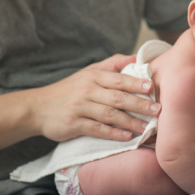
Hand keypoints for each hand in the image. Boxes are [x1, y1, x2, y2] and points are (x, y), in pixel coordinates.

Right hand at [33, 54, 161, 141]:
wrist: (37, 107)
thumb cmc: (68, 90)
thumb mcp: (87, 72)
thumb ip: (112, 64)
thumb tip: (136, 57)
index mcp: (92, 76)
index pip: (118, 78)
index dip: (135, 82)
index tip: (152, 87)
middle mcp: (87, 90)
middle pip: (117, 97)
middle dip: (139, 104)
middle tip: (157, 110)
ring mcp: (80, 107)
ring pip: (109, 114)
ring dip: (130, 121)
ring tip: (146, 127)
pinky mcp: (74, 124)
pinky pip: (97, 129)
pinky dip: (112, 133)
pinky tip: (126, 136)